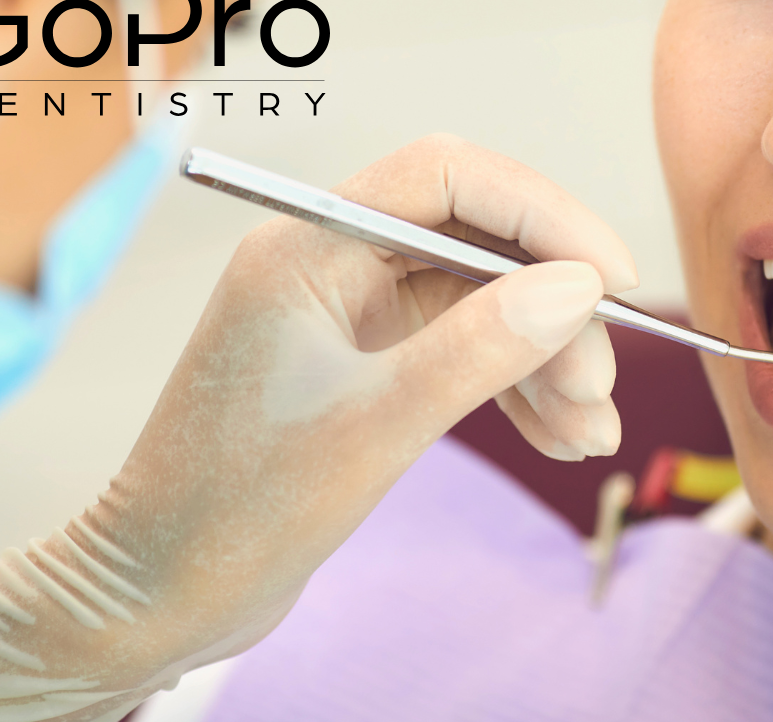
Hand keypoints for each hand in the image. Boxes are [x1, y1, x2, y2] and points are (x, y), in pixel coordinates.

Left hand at [0, 135, 636, 721]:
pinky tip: (560, 437)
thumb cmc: (238, 509)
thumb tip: (577, 287)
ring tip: (590, 433)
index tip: (612, 274)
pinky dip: (515, 386)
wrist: (160, 595)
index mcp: (307, 246)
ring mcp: (346, 314)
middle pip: (476, 241)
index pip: (448, 178)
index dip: (543, 214)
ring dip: (545, 357)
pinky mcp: (362, 364)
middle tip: (599, 384)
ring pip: (480, 300)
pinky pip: (462, 348)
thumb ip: (481, 346)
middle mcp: (328, 262)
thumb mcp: (377, 426)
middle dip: (552, 306)